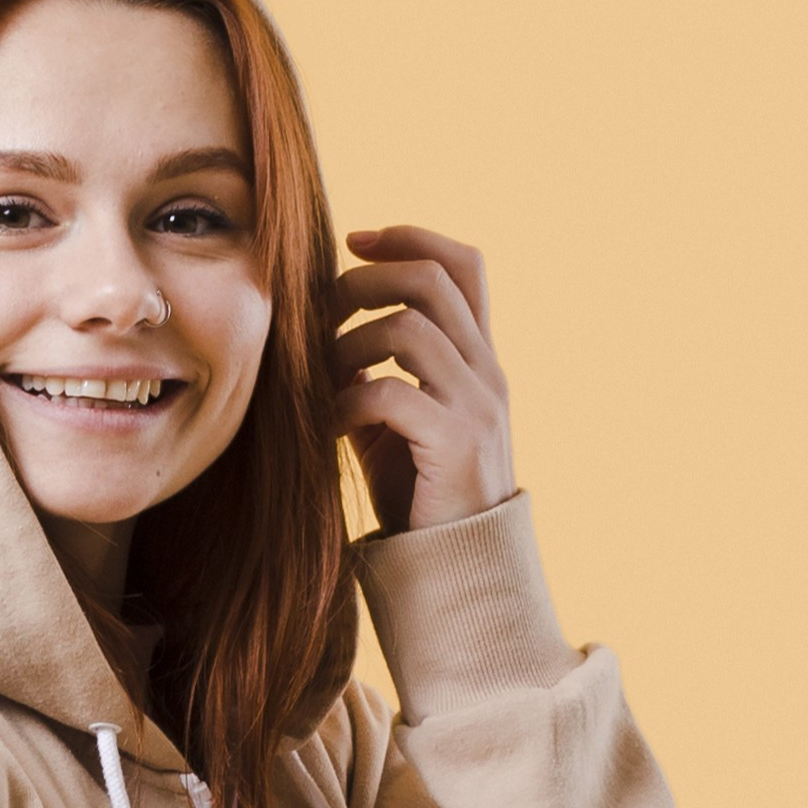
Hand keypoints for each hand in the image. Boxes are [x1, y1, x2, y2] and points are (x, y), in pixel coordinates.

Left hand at [328, 228, 514, 536]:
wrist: (457, 570)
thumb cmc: (420, 498)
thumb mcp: (393, 425)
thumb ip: (372, 376)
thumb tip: (322, 337)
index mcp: (479, 358)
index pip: (463, 265)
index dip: (410, 237)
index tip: (355, 241)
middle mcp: (487, 372)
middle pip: (433, 281)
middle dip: (366, 279)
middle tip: (321, 305)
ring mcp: (477, 405)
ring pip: (410, 328)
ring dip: (350, 342)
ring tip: (319, 376)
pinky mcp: (455, 443)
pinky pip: (390, 393)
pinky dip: (345, 401)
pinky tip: (324, 426)